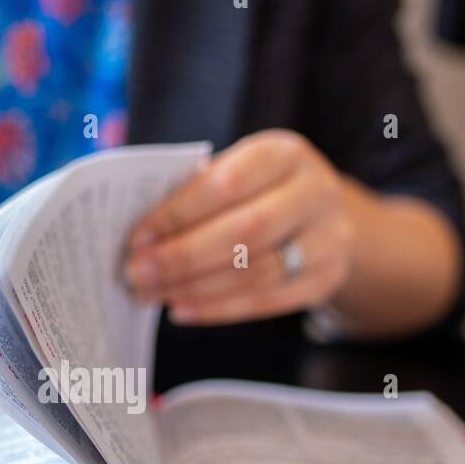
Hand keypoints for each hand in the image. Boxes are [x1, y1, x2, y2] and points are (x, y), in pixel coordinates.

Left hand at [125, 129, 354, 324]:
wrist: (327, 216)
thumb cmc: (262, 190)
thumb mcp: (241, 171)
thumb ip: (199, 192)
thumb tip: (142, 236)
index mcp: (285, 154)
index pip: (228, 182)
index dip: (180, 212)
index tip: (137, 237)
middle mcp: (315, 193)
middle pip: (246, 231)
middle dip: (183, 257)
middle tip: (136, 274)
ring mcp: (327, 239)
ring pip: (256, 272)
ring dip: (196, 287)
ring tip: (153, 293)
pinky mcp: (325, 279)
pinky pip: (267, 302)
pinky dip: (218, 309)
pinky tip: (181, 309)